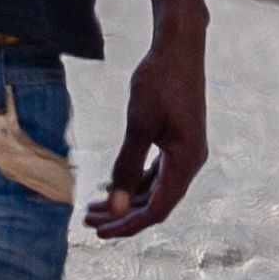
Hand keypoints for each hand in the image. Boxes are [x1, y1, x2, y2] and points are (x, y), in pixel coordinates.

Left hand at [88, 31, 207, 237]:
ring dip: (125, 200)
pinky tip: (110, 185)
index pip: (158, 209)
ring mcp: (184, 153)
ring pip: (154, 189)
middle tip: (88, 220)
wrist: (179, 47)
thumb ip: (127, 167)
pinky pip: (155, 173)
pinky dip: (133, 182)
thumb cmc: (160, 80)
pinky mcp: (177, 142)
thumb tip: (116, 205)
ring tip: (93, 207)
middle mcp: (190, 162)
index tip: (100, 232)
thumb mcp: (139, 125)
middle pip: (155, 203)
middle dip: (122, 214)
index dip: (128, 224)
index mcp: (186, 162)